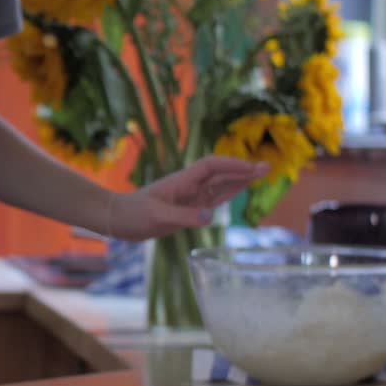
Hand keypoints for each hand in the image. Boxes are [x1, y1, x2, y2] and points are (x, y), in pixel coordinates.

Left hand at [108, 156, 268, 241]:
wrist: (118, 220)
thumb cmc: (133, 215)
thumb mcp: (156, 217)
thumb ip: (183, 216)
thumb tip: (210, 216)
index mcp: (182, 182)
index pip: (211, 166)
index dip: (232, 165)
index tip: (251, 168)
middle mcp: (189, 186)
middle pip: (220, 174)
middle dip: (243, 170)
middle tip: (268, 168)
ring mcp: (189, 197)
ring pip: (220, 186)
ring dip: (239, 180)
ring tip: (261, 174)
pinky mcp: (187, 208)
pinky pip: (212, 199)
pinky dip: (228, 193)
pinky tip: (239, 189)